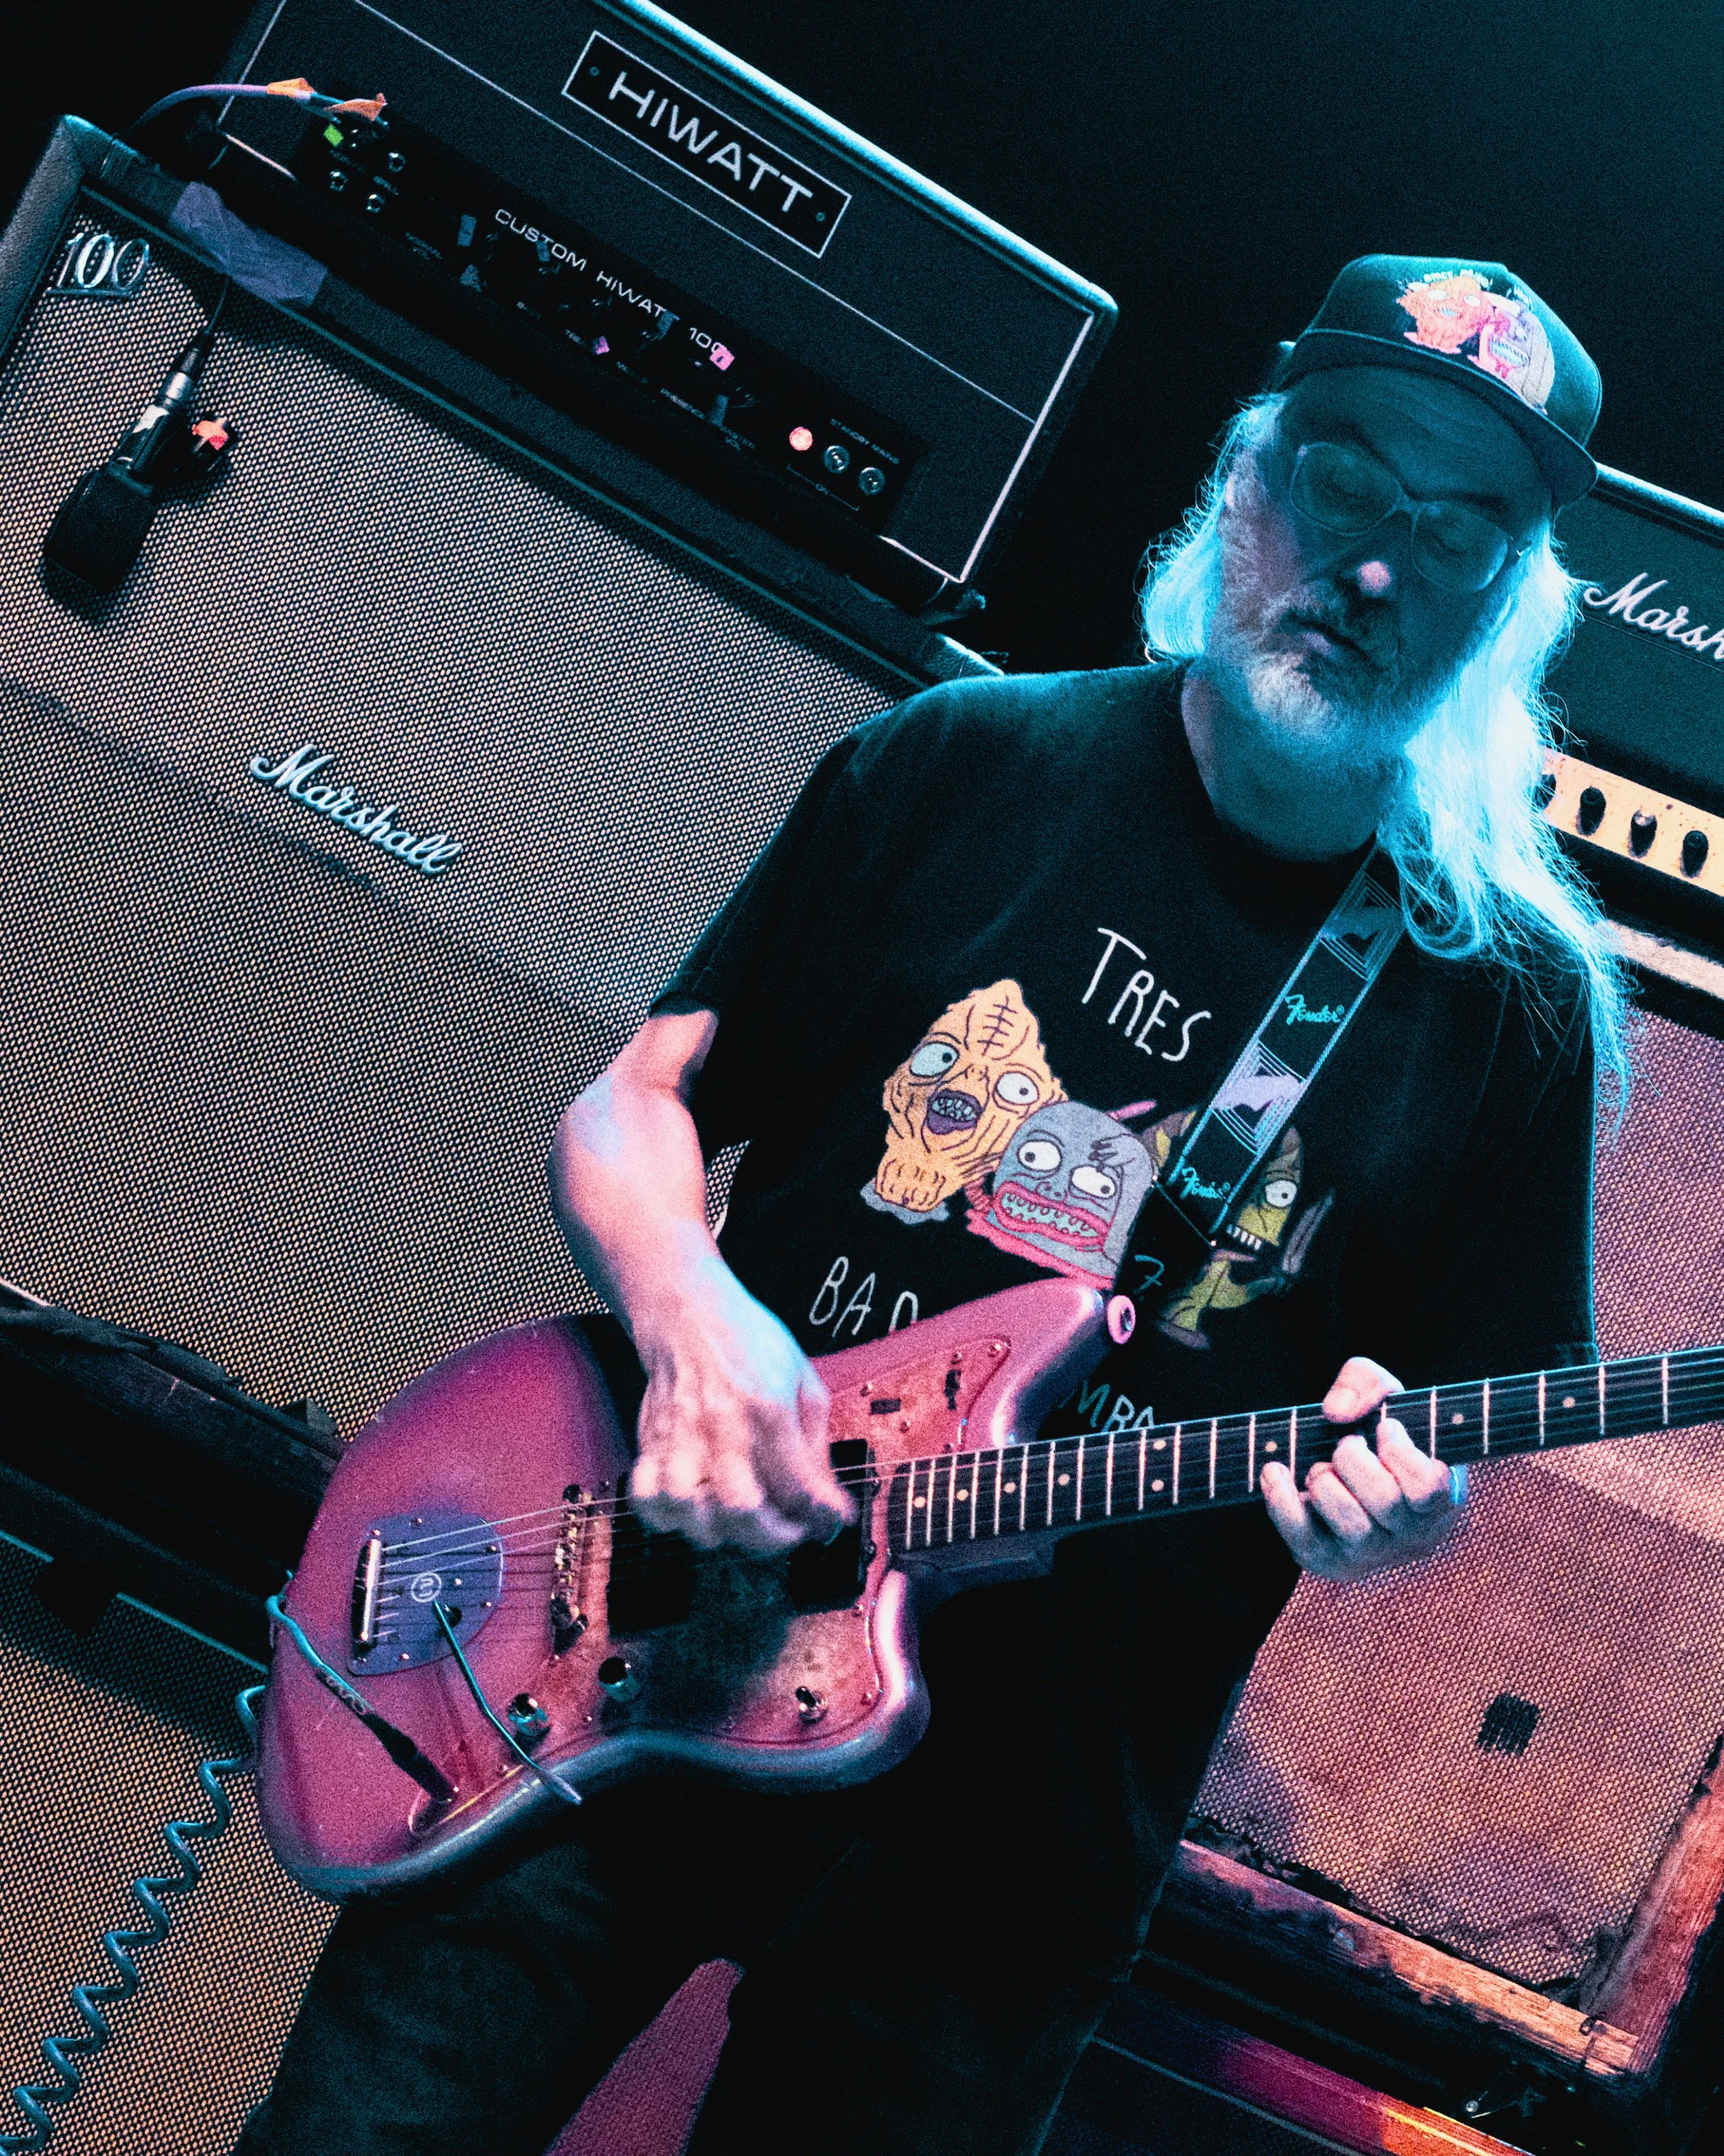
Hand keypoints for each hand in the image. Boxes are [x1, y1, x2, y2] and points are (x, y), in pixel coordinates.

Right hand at [630, 1260, 854, 1554]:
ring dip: (719, 1532)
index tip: (828, 1524)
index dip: (819, 1518)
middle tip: (789, 1533)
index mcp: (767, 1406)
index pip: (796, 1485)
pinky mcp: (650, 1441)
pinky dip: (667, 1517)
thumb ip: (816, 1449)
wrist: (688, 1310)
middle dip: (772, 1537)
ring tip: (741, 1525)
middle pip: (741, 1508)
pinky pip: (646, 1496)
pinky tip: (694, 1511)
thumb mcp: (802, 1383)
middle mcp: (720, 1424)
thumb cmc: (749, 1343)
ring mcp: (680, 1435)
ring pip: (689, 1509)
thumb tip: (831, 1506)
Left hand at [1260, 1355, 1461, 1580]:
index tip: (1383, 1428)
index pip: (1429, 1486)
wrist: (1351, 1474)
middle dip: (1352, 1460)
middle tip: (1346, 1445)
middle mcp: (1412, 1535)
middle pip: (1384, 1502)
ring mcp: (1373, 1554)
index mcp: (1439, 1498)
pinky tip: (1275, 1473)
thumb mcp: (1384, 1395)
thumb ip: (1367, 1383)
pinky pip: (1306, 1541)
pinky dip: (1283, 1502)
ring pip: (1351, 1526)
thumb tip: (1336, 1413)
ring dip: (1324, 1482)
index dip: (1399, 1452)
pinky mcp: (1332, 1562)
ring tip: (1322, 1467)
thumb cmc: (1378, 1435)